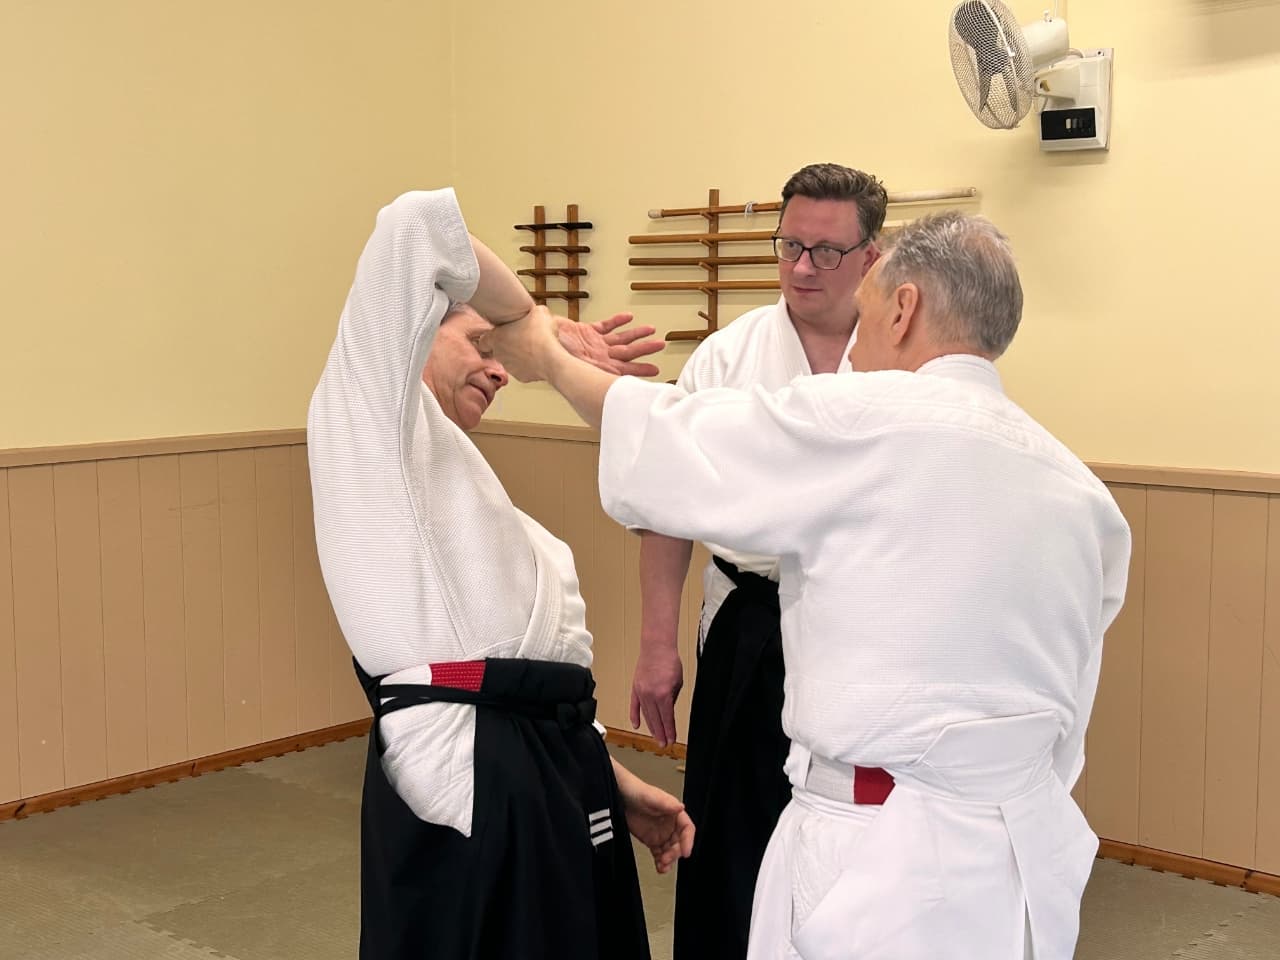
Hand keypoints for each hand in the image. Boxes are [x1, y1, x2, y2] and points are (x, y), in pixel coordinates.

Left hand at [486, 304, 561, 382]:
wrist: (551, 358)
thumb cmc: (541, 335)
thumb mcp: (538, 312)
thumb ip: (529, 312)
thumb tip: (534, 312)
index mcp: (497, 337)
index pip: (483, 340)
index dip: (491, 337)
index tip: (500, 334)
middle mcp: (499, 353)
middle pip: (498, 349)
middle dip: (508, 345)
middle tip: (521, 338)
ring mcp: (509, 367)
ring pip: (510, 360)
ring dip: (518, 355)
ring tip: (533, 348)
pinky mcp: (521, 377)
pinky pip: (523, 370)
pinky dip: (529, 366)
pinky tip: (539, 358)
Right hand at [556, 312, 663, 376]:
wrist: (532, 345)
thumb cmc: (546, 359)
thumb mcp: (567, 368)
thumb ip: (581, 374)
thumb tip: (596, 385)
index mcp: (595, 366)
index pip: (621, 369)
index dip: (638, 370)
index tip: (655, 371)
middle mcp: (597, 356)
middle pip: (626, 353)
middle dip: (644, 349)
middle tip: (660, 345)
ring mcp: (593, 344)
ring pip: (620, 339)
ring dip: (635, 334)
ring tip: (651, 330)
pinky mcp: (586, 332)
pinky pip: (605, 326)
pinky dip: (616, 321)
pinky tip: (628, 317)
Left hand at [612, 759, 694, 873]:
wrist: (619, 796)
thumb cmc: (636, 791)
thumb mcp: (651, 796)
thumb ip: (666, 803)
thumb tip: (681, 807)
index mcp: (674, 813)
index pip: (687, 828)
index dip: (689, 841)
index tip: (686, 852)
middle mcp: (670, 824)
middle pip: (679, 843)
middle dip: (675, 853)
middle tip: (667, 859)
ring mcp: (661, 833)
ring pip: (670, 851)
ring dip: (669, 860)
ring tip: (663, 867)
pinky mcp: (651, 840)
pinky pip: (659, 854)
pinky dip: (660, 862)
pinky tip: (659, 867)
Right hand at [630, 642, 682, 747]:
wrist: (657, 647)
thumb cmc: (670, 661)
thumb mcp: (678, 683)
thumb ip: (673, 698)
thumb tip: (668, 711)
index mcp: (663, 695)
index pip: (667, 718)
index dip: (670, 731)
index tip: (671, 741)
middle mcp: (651, 696)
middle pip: (656, 720)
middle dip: (660, 734)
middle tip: (663, 744)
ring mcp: (641, 693)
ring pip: (646, 715)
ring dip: (651, 728)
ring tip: (655, 738)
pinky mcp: (635, 688)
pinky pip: (634, 706)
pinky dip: (635, 716)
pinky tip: (637, 726)